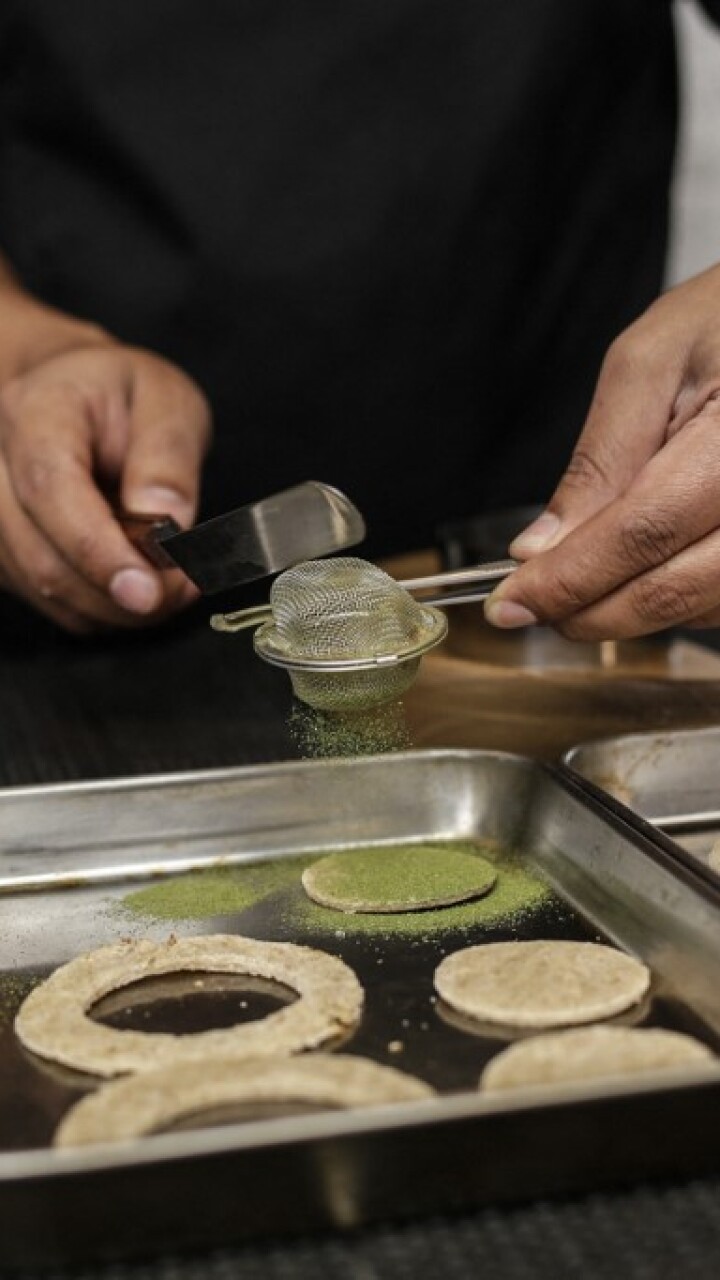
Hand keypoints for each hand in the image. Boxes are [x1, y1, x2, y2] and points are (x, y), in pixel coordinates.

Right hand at [0, 338, 210, 631]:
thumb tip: (168, 520)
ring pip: (43, 587)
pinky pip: (50, 601)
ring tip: (172, 584)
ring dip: (115, 606)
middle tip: (183, 589)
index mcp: (36, 412)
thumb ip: (169, 456)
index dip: (97, 550)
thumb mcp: (167, 400)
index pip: (50, 490)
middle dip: (118, 592)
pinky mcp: (5, 552)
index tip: (146, 590)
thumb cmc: (122, 396)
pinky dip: (101, 608)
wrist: (76, 396)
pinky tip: (139, 585)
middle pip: (40, 554)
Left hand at [484, 262, 719, 638]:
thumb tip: (542, 548)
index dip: (570, 579)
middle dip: (591, 611)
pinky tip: (642, 566)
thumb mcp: (649, 363)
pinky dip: (675, 598)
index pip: (644, 531)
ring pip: (702, 607)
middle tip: (534, 608)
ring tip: (585, 579)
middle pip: (676, 589)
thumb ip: (598, 460)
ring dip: (631, 611)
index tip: (511, 602)